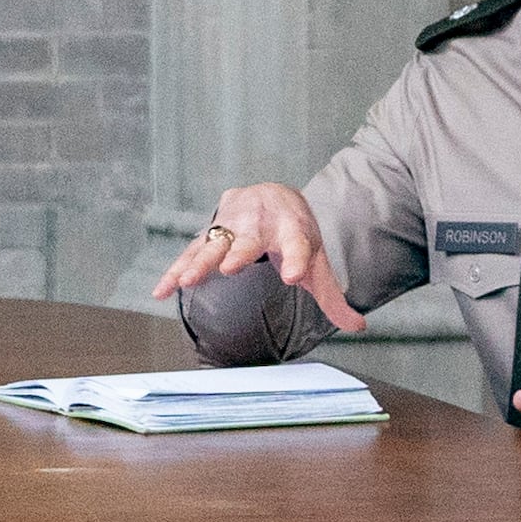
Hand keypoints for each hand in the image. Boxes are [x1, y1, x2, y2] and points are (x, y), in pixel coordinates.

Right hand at [148, 184, 355, 330]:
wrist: (273, 194)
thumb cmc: (295, 233)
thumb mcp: (317, 258)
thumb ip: (332, 296)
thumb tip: (358, 327)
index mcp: (293, 230)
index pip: (298, 246)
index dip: (298, 260)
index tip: (295, 276)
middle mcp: (260, 224)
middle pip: (249, 240)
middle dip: (239, 254)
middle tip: (231, 268)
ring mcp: (231, 225)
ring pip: (214, 245)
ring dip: (199, 263)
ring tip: (187, 281)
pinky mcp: (210, 231)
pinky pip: (190, 252)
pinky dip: (175, 270)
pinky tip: (161, 290)